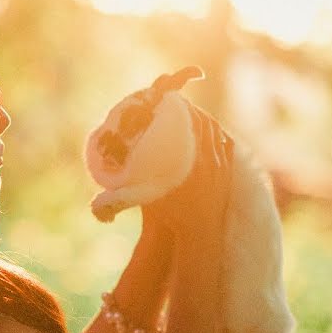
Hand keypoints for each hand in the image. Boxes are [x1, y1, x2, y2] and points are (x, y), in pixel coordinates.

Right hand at [141, 111, 233, 246]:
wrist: (201, 232)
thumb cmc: (172, 214)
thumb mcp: (148, 199)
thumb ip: (129, 189)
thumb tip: (105, 188)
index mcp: (193, 160)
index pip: (193, 122)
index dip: (184, 108)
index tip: (171, 100)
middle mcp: (210, 159)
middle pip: (205, 123)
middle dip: (193, 110)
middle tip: (178, 104)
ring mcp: (221, 165)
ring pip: (216, 132)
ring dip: (205, 120)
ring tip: (191, 114)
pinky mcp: (226, 172)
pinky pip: (225, 144)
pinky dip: (217, 134)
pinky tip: (210, 132)